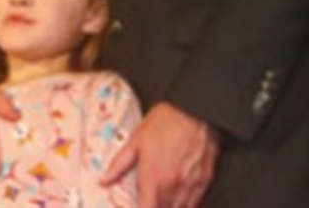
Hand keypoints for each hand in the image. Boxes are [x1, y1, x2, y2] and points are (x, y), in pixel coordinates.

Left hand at [100, 101, 218, 207]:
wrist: (195, 110)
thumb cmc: (165, 121)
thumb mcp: (136, 139)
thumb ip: (119, 164)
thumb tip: (103, 180)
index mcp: (153, 179)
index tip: (135, 205)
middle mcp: (172, 187)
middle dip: (153, 206)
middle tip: (148, 197)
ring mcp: (190, 186)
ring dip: (168, 206)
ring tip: (161, 197)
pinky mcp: (205, 182)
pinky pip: (194, 204)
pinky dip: (184, 204)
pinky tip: (177, 196)